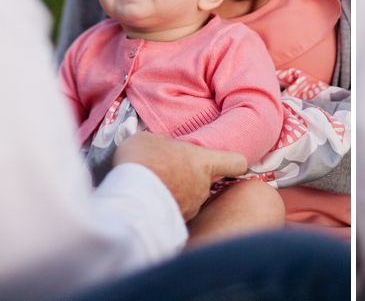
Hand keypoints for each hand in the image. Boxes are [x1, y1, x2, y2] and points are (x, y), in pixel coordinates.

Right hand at [114, 131, 247, 220]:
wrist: (129, 199)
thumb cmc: (143, 161)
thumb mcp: (150, 140)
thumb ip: (163, 143)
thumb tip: (165, 145)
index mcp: (202, 161)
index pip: (235, 162)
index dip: (233, 162)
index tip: (228, 164)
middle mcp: (202, 187)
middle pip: (203, 182)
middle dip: (187, 180)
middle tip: (165, 175)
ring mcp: (191, 208)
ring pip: (188, 200)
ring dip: (174, 196)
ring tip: (150, 191)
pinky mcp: (177, 224)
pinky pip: (173, 214)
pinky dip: (163, 211)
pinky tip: (146, 206)